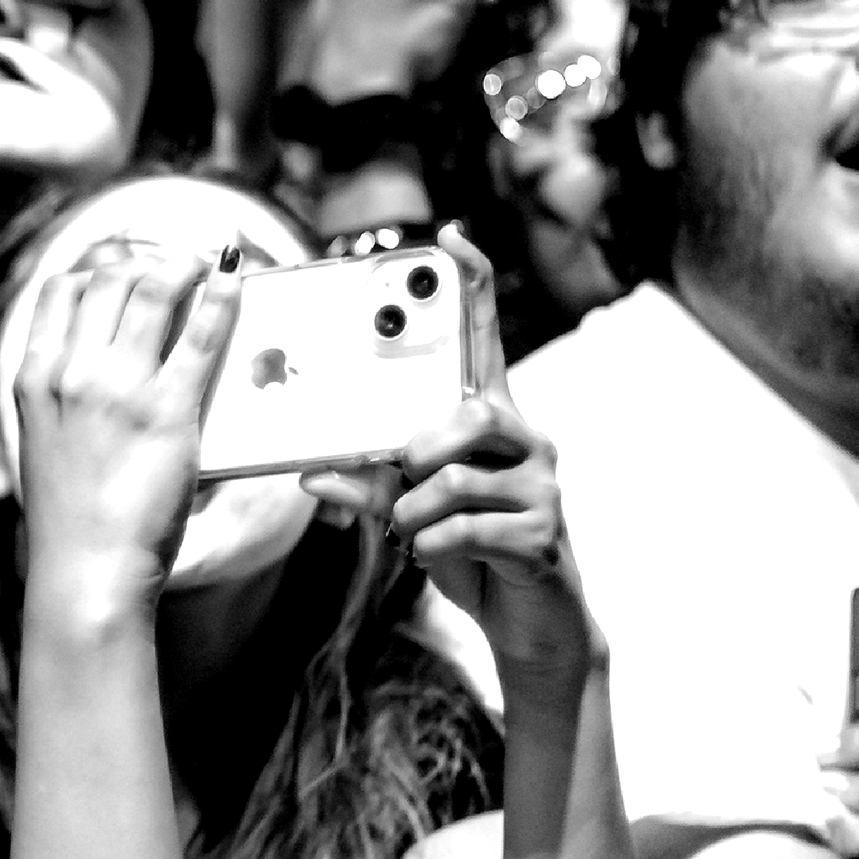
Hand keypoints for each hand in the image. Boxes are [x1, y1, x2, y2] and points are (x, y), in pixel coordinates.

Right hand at [8, 252, 241, 612]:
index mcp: (35, 378)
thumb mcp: (44, 443)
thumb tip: (97, 365)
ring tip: (200, 265)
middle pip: (108, 279)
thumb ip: (63, 396)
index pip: (60, 291)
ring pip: (152, 291)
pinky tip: (232, 281)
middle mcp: (73, 372)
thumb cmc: (71, 518)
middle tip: (170, 263)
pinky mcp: (169, 411)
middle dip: (142, 260)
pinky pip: (201, 335)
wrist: (86, 569)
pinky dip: (219, 297)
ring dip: (181, 266)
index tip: (120, 266)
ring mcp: (120, 388)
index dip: (95, 268)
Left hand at [299, 228, 600, 685]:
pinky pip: (468, 527)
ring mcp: (541, 485)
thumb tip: (314, 470)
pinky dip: (431, 543)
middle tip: (401, 472)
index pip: (487, 339)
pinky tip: (429, 554)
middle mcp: (525, 440)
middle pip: (471, 411)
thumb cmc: (467, 552)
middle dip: (420, 445)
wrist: (528, 622)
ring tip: (408, 530)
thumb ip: (371, 484)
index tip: (450, 236)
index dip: (473, 285)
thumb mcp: (411, 512)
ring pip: (458, 475)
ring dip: (414, 509)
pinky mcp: (543, 534)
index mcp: (491, 419)